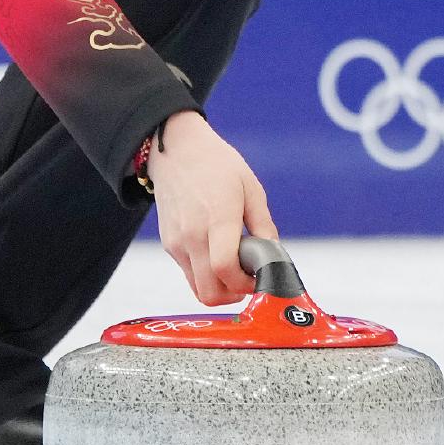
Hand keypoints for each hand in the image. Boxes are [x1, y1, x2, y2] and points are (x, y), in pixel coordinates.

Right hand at [146, 110, 278, 305]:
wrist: (176, 150)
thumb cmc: (216, 165)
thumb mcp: (251, 188)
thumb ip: (263, 225)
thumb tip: (274, 254)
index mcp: (217, 218)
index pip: (225, 269)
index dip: (245, 284)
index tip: (258, 277)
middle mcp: (192, 235)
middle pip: (209, 292)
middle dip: (233, 294)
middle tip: (248, 279)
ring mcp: (177, 242)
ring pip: (197, 289)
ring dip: (219, 288)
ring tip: (234, 267)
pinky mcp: (169, 244)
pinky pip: (189, 274)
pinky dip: (206, 275)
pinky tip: (218, 255)